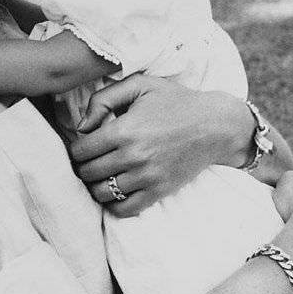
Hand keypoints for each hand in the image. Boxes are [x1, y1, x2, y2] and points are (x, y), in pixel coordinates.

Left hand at [69, 74, 250, 215]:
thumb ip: (103, 99)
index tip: (84, 144)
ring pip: (101, 192)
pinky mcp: (159, 191)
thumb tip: (82, 126)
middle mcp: (134, 156)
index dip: (77, 148)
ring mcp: (147, 177)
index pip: (80, 151)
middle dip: (83, 166)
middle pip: (88, 173)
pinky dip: (113, 203)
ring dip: (95, 184)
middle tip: (89, 160)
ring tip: (101, 173)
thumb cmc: (175, 101)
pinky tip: (115, 188)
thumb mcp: (139, 85)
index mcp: (125, 130)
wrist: (215, 125)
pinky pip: (124, 208)